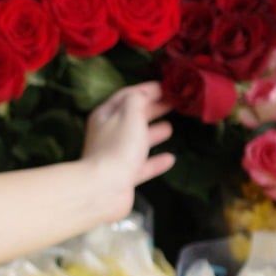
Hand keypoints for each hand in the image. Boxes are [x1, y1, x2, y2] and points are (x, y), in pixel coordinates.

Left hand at [80, 82, 174, 223]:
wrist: (103, 188)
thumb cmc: (118, 146)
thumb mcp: (129, 113)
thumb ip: (137, 99)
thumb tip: (144, 94)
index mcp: (106, 115)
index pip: (127, 96)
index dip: (146, 90)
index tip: (166, 86)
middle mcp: (108, 134)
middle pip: (132, 117)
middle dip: (152, 109)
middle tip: (172, 103)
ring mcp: (115, 156)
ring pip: (137, 141)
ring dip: (153, 133)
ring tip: (170, 128)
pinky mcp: (123, 176)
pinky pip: (142, 166)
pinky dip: (155, 161)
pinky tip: (170, 159)